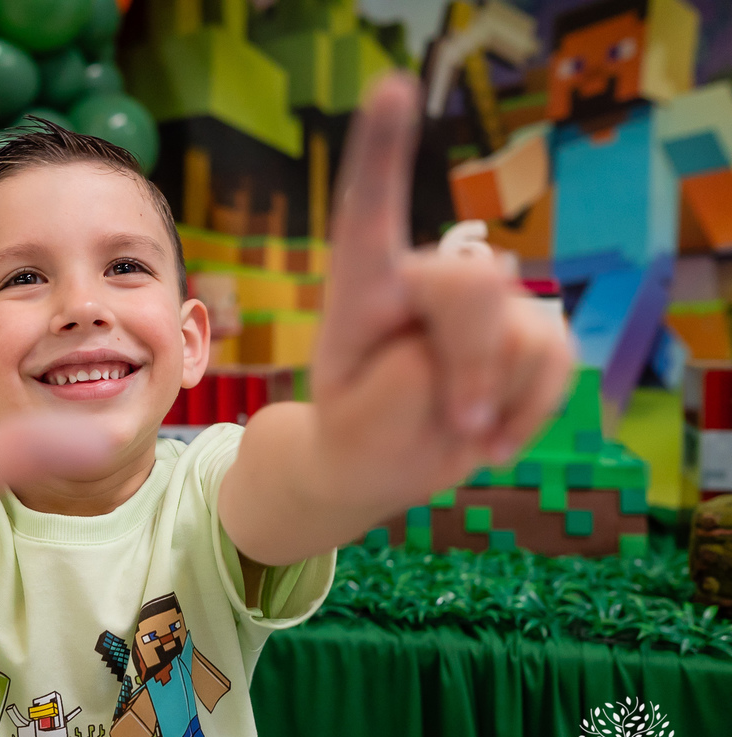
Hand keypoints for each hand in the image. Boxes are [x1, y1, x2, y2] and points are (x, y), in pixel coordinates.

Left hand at [310, 74, 573, 514]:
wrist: (384, 465)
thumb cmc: (359, 433)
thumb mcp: (364, 424)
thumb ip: (416, 370)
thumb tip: (500, 295)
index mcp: (364, 287)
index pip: (371, 214)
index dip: (382, 153)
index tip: (391, 90)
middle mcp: (424, 278)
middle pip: (473, 287)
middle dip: (470, 366)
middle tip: (451, 421)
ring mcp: (483, 304)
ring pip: (523, 333)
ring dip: (496, 398)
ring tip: (458, 427)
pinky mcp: (528, 329)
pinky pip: (559, 358)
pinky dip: (532, 410)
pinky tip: (494, 435)